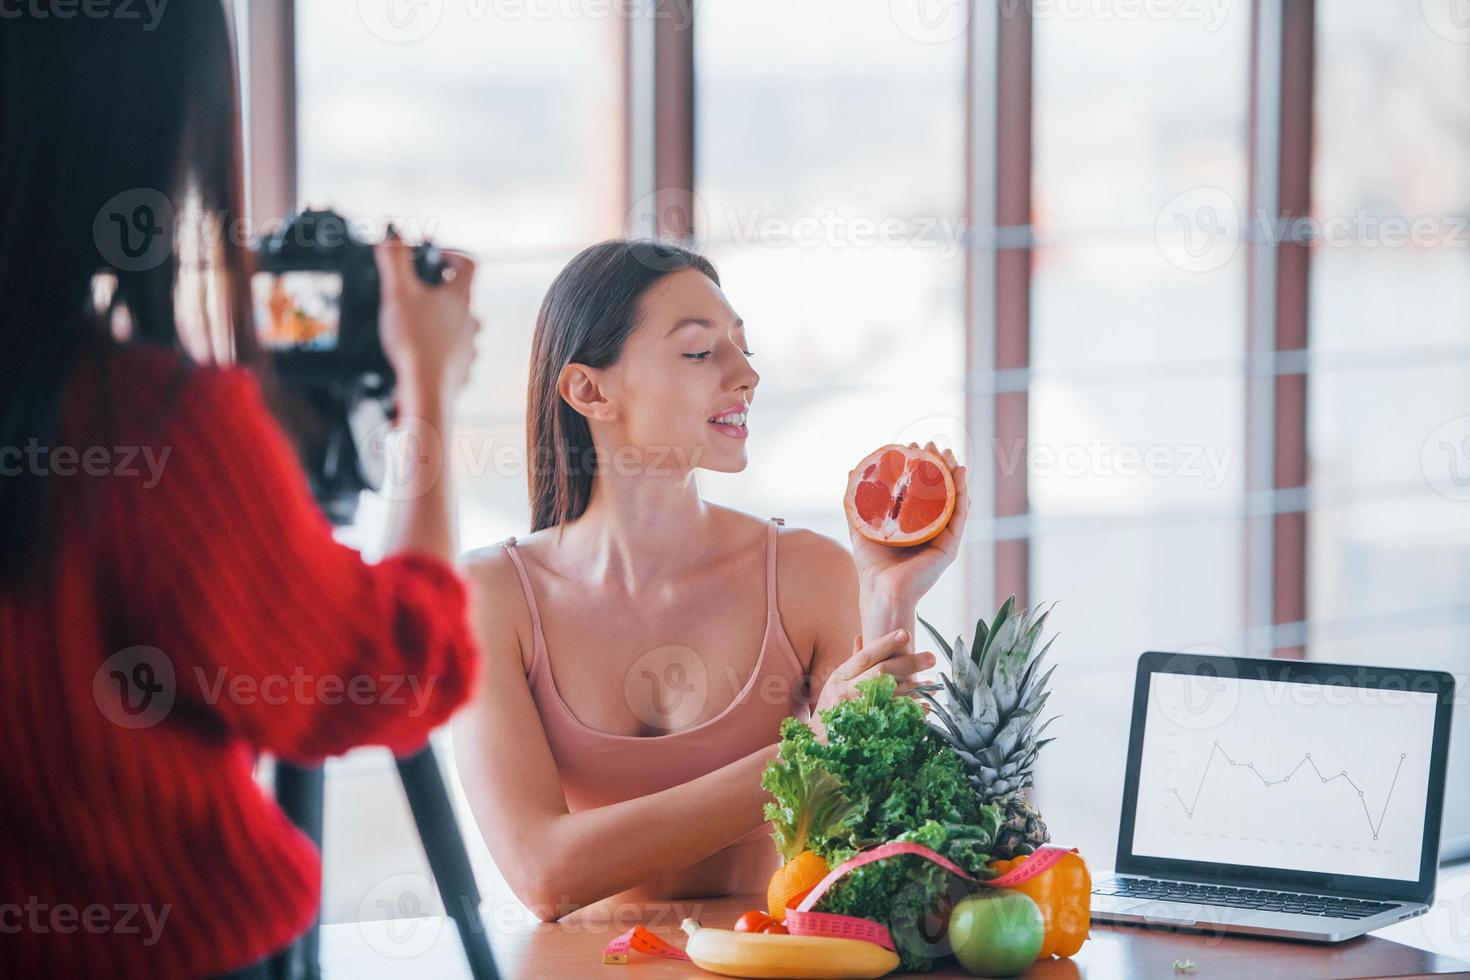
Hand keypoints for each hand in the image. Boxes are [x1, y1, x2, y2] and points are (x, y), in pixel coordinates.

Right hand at [374, 234, 479, 397]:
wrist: (426, 388)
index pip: (469, 263)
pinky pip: (456, 354)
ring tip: (420, 325)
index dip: (452, 254)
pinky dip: (443, 351)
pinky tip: (424, 354)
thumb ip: (394, 259)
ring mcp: (469, 346)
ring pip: (462, 327)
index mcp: (460, 297)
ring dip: (444, 322)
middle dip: (442, 291)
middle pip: (463, 297)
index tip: (435, 257)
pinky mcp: (462, 368)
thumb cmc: (414, 341)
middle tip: (419, 293)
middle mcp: (470, 320)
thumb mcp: (398, 292)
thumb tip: (393, 232)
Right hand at [812, 629, 936, 721]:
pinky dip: (912, 712)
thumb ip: (852, 662)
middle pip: (882, 673)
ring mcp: (858, 712)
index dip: (886, 644)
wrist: (820, 742)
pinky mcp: (867, 729)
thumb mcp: (835, 682)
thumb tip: (861, 636)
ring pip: (892, 695)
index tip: (906, 634)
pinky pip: (895, 718)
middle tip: (931, 657)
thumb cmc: (830, 709)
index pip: (865, 656)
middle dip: (909, 663)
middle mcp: (847, 692)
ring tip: (932, 685)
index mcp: (840, 677)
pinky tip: (924, 707)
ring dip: (915, 689)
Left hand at [847, 442, 969, 607]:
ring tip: (946, 452)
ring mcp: (943, 536)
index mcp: (916, 524)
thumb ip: (858, 502)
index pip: (922, 489)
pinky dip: (963, 492)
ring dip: (953, 473)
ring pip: (954, 498)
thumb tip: (851, 472)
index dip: (919, 466)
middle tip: (929, 445)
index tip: (912, 446)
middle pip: (940, 490)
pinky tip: (961, 472)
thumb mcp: (863, 525)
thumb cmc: (872, 565)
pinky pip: (960, 514)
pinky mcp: (950, 545)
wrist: (881, 590)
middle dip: (937, 464)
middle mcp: (932, 528)